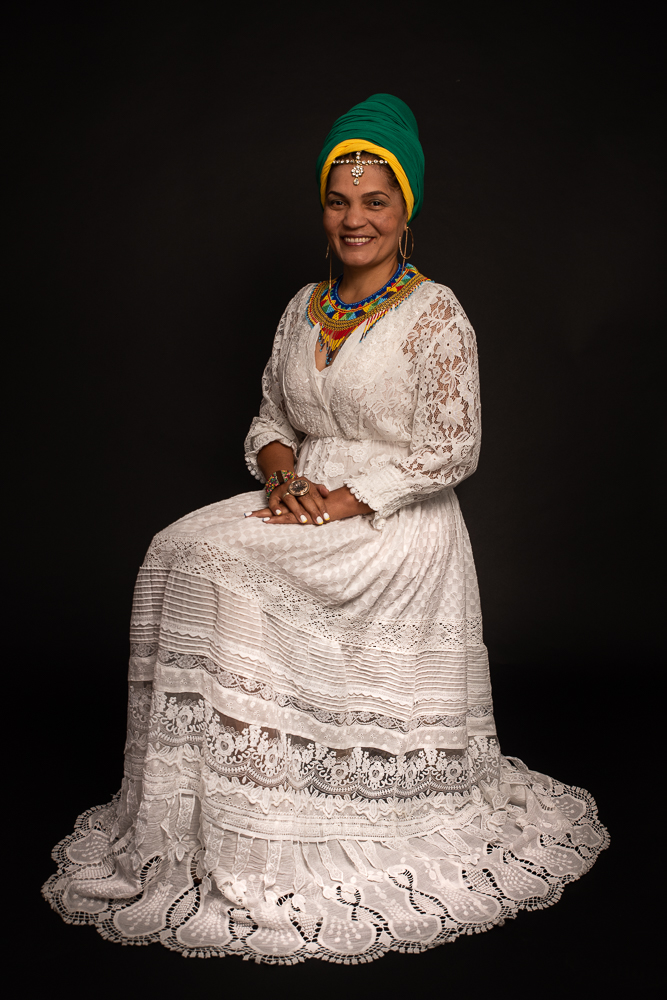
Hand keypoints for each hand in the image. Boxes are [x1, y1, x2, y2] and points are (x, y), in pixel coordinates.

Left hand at [246, 483, 372, 524]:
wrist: (336, 504)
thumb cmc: (323, 507)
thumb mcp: (313, 506)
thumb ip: (306, 506)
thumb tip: (299, 512)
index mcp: (293, 505)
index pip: (276, 507)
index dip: (264, 510)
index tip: (250, 514)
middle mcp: (292, 506)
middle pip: (273, 510)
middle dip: (259, 513)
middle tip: (245, 515)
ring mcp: (294, 511)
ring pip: (276, 514)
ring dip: (263, 515)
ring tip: (250, 517)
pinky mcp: (299, 516)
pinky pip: (285, 518)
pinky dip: (275, 519)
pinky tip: (266, 521)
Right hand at [247, 477, 330, 524]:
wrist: (282, 480)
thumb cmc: (299, 488)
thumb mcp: (309, 486)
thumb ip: (319, 490)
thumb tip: (327, 493)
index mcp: (304, 483)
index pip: (314, 494)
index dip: (321, 505)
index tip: (326, 517)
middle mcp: (293, 485)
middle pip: (304, 498)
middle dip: (312, 510)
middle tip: (318, 521)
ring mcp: (282, 490)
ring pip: (290, 500)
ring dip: (297, 510)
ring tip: (303, 520)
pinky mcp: (273, 495)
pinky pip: (273, 501)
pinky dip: (275, 507)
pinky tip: (279, 514)